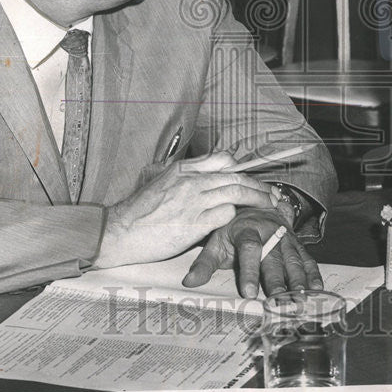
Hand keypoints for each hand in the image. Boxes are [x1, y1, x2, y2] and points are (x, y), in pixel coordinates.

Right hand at [94, 155, 279, 269]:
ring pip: (235, 192)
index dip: (241, 168)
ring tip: (268, 206)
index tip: (252, 177)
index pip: (222, 159)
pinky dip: (235, 216)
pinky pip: (225, 215)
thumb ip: (184, 176)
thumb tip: (205, 174)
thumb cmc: (139, 212)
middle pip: (235, 176)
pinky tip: (239, 222)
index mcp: (183, 170)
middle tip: (272, 194)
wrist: (120, 232)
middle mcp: (190, 182)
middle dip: (258, 185)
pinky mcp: (194, 224)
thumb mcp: (160, 182)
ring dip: (255, 198)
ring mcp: (193, 202)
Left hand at [182, 208, 323, 298]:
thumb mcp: (216, 242)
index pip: (249, 250)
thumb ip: (204, 263)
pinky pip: (307, 259)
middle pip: (274, 258)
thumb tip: (189, 282)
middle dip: (277, 280)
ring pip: (293, 260)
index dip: (249, 271)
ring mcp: (286, 239)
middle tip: (279, 300)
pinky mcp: (297, 245)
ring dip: (297, 280)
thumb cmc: (233, 230)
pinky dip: (313, 274)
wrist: (256, 206)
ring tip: (300, 298)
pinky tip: (317, 289)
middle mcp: (270, 233)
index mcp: (247, 231)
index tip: (248, 292)